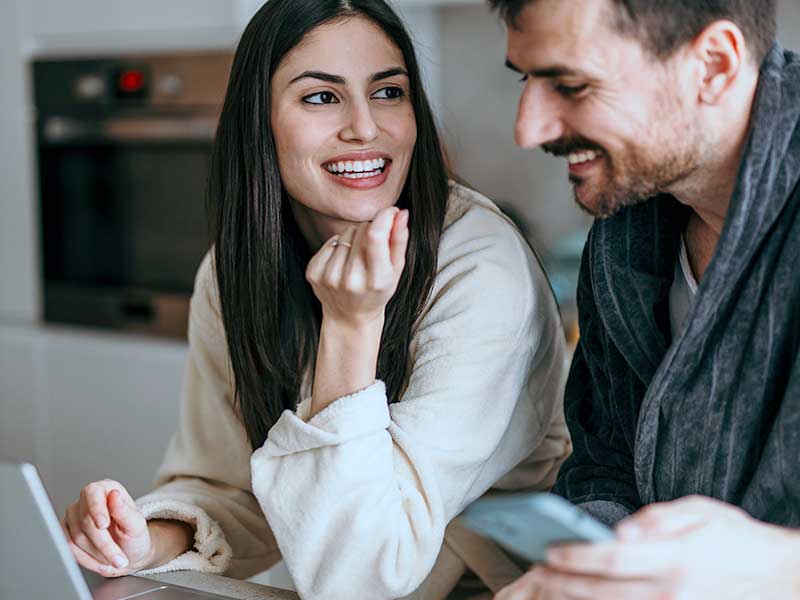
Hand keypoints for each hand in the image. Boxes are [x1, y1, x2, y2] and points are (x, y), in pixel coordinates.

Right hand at [62, 480, 152, 576]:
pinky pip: (69, 548)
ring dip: (96, 554)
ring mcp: (73, 515)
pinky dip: (86, 559)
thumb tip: (114, 494)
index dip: (96, 510)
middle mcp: (88, 499)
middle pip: (85, 521)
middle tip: (119, 558)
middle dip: (104, 544)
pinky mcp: (66, 532)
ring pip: (75, 537)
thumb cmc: (134, 536)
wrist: (128, 553)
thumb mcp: (137, 525)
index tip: (103, 525)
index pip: (93, 493)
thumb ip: (125, 511)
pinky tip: (100, 562)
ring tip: (113, 560)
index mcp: (107, 489)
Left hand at [306, 206, 408, 325]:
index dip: (384, 217)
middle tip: (373, 248)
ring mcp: (329, 277)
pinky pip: (329, 241)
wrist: (349, 317)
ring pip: (345, 233)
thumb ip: (399, 241)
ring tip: (357, 258)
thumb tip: (400, 213)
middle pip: (361, 230)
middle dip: (371, 230)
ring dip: (354, 238)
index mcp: (376, 281)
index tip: (391, 212)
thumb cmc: (377, 291)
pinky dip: (338, 246)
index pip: (376, 236)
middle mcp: (350, 280)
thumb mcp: (396, 271)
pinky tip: (343, 262)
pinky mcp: (313, 273)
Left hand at [505, 496, 799, 599]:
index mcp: (673, 559)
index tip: (548, 550)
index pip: (612, 558)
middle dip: (563, 582)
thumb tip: (621, 531)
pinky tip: (581, 598)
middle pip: (603, 590)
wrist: (779, 578)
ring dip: (574, 599)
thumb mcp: (700, 511)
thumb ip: (657, 518)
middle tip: (534, 571)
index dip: (576, 555)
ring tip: (546, 588)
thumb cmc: (735, 538)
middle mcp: (669, 591)